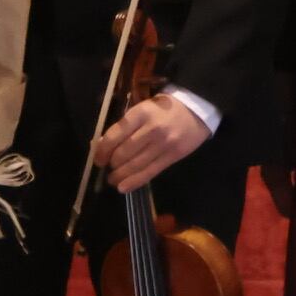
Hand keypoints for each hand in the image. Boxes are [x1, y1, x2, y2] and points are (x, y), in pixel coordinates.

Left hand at [92, 90, 209, 193]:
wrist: (197, 109)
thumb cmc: (164, 109)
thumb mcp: (142, 109)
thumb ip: (123, 126)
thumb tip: (99, 145)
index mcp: (140, 113)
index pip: (114, 136)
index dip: (102, 151)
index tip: (98, 159)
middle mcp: (152, 129)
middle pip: (123, 153)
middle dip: (111, 165)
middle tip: (107, 168)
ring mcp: (164, 144)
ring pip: (135, 165)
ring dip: (119, 176)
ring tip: (113, 179)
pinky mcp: (173, 156)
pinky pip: (150, 172)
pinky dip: (134, 182)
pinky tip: (123, 187)